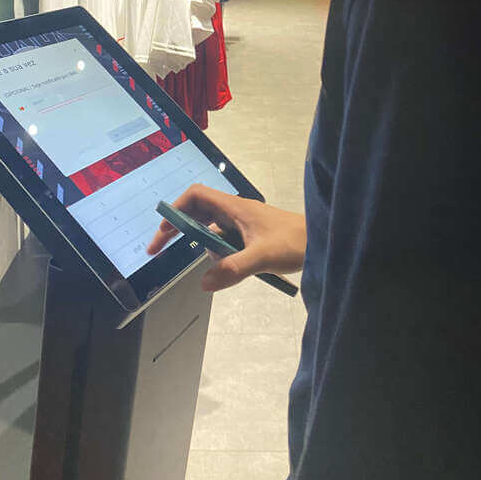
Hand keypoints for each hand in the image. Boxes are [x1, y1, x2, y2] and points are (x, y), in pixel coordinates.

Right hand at [147, 184, 305, 291]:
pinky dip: (215, 251)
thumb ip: (233, 269)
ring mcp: (243, 224)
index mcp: (235, 207)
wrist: (322, 241)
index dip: (176, 207)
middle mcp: (235, 212)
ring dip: (199, 242)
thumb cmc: (294, 242)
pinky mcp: (251, 236)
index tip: (165, 229)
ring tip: (198, 263)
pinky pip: (224, 240)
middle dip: (178, 226)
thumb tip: (203, 283)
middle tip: (158, 248)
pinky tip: (220, 268)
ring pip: (211, 227)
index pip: (197, 196)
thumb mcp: (262, 257)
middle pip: (198, 211)